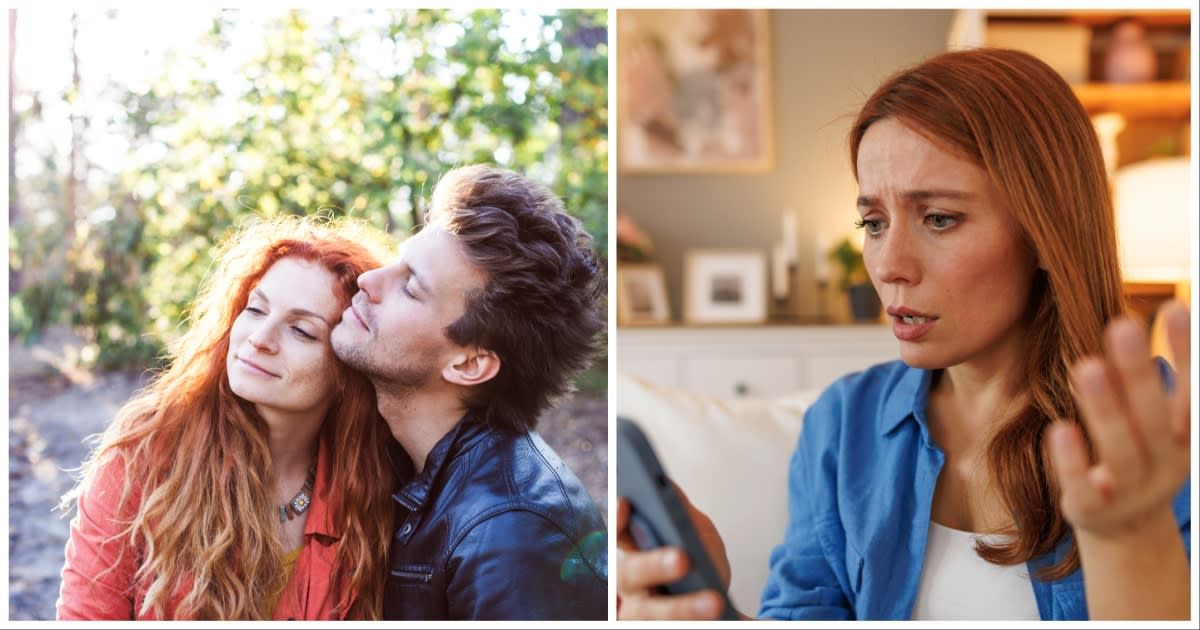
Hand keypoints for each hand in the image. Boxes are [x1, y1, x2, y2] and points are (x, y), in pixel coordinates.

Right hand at [616, 483, 733, 619]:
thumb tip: (667, 487)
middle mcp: (627, 587)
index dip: (616, 520)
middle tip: (683, 558)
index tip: (626, 502)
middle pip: (627, 576)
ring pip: (649, 615)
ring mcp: (638, 616)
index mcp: (631, 552)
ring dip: (682, 609)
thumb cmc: (698, 562)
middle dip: (653, 566)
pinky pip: (670, 629)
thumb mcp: (695, 532)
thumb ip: (680, 513)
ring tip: (714, 602)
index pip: (616, 533)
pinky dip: (691, 623)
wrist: (714, 608)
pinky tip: (719, 619)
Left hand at [1049, 301, 1190, 538]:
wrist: (1125, 531)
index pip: (1191, 393)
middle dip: (1139, 371)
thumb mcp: (1155, 421)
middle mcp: (1166, 462)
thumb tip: (1135, 316)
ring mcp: (1131, 489)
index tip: (1176, 305)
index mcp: (1184, 437)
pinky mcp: (1094, 510)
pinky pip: (1084, 486)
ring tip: (1086, 366)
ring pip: (1120, 448)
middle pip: (1154, 416)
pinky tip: (1060, 429)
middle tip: (1122, 325)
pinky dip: (1072, 460)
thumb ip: (1145, 380)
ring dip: (1104, 407)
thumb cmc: (1136, 455)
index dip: (1186, 351)